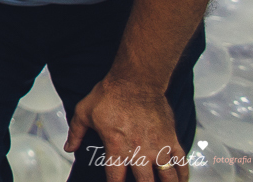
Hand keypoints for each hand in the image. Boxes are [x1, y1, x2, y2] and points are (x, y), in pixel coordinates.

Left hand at [65, 77, 185, 181]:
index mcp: (117, 149)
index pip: (115, 179)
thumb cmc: (108, 95)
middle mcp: (139, 153)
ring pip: (167, 178)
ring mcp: (158, 148)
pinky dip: (184, 175)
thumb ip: (76, 132)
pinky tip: (182, 181)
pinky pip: (182, 163)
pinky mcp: (171, 140)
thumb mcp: (84, 112)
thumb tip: (69, 148)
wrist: (135, 81)